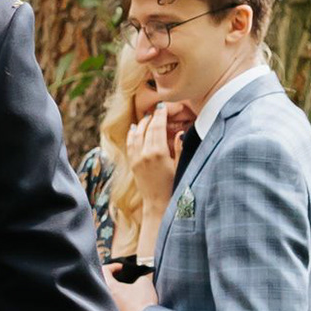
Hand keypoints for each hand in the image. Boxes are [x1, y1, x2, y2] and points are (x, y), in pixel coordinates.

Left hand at [107, 270, 156, 310]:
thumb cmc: (143, 303)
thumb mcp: (144, 282)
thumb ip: (137, 277)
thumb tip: (136, 281)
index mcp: (109, 287)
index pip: (104, 270)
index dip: (113, 266)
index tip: (121, 268)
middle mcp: (104, 298)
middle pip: (102, 284)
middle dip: (112, 280)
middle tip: (121, 279)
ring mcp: (107, 309)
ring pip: (106, 297)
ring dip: (115, 293)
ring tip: (126, 292)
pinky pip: (111, 308)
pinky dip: (118, 304)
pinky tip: (128, 305)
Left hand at [125, 101, 191, 218]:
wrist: (158, 204)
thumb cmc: (173, 186)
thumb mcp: (180, 166)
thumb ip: (180, 148)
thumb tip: (180, 132)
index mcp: (158, 152)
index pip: (158, 127)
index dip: (160, 115)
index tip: (162, 107)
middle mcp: (145, 154)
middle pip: (147, 129)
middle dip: (152, 117)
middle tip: (156, 109)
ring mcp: (136, 159)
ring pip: (136, 135)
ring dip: (141, 124)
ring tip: (146, 117)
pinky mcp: (132, 165)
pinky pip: (130, 145)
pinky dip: (132, 135)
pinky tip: (134, 129)